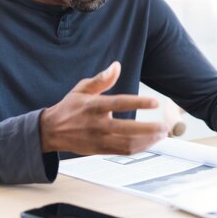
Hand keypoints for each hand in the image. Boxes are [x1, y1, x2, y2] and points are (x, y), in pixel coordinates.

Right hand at [39, 61, 167, 154]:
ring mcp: (98, 139)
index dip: (138, 103)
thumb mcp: (82, 88)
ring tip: (162, 134)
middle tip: (165, 126)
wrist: (51, 131)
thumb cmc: (70, 107)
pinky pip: (123, 151)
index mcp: (93, 106)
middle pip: (126, 129)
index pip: (119, 103)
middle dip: (149, 129)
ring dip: (148, 140)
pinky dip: (140, 147)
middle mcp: (96, 124)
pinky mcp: (100, 150)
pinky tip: (151, 141)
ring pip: (127, 143)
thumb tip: (116, 66)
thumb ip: (101, 79)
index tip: (155, 102)